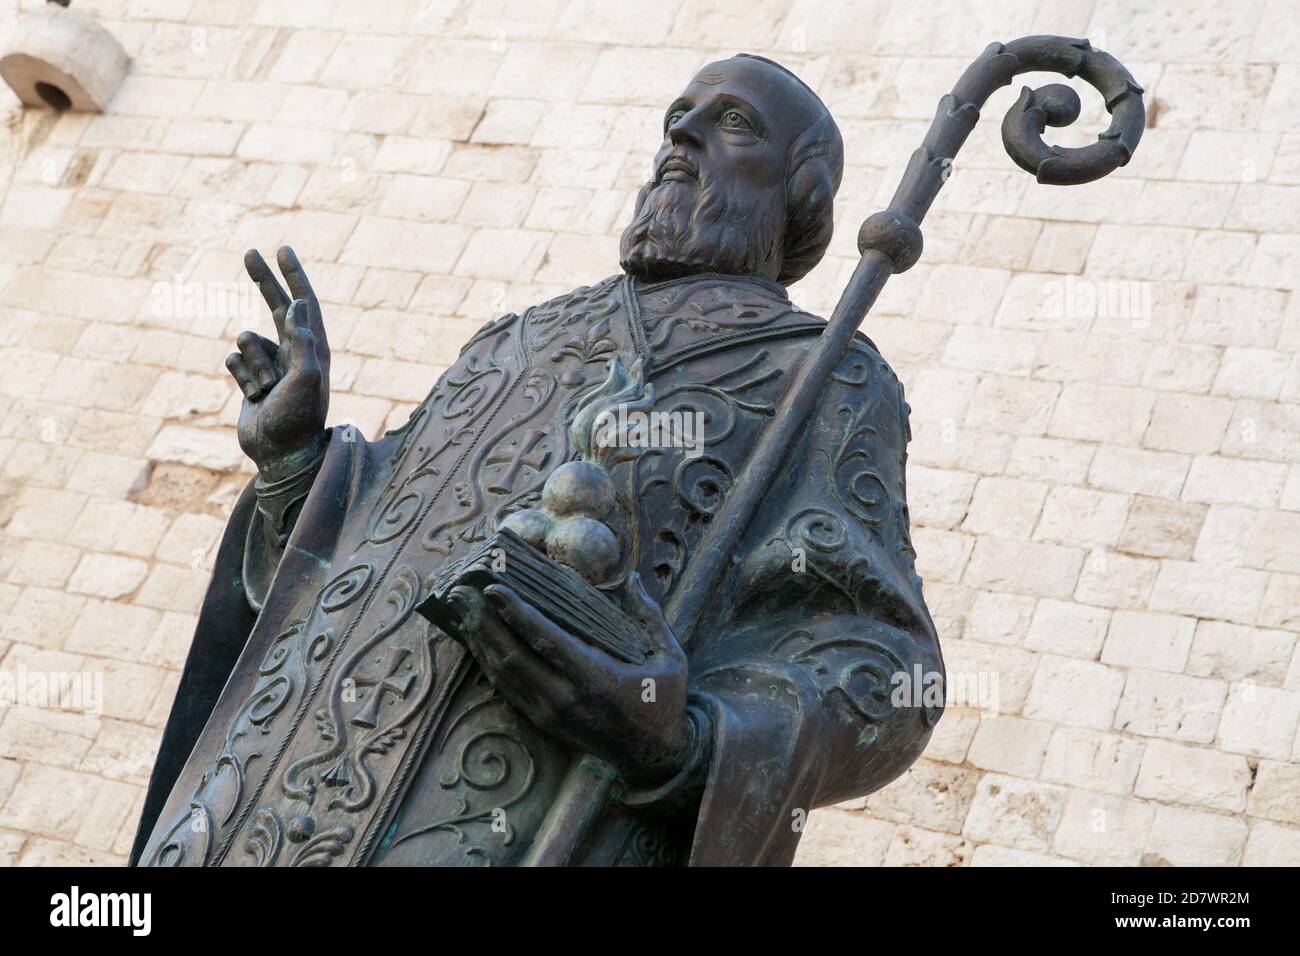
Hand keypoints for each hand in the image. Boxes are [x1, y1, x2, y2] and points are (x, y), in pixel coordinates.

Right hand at [226, 246, 329, 480]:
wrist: (280, 453)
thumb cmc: (299, 417)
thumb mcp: (306, 377)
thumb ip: (302, 340)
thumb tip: (298, 304)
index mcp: (314, 348)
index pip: (305, 303)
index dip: (294, 275)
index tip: (282, 249)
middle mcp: (294, 352)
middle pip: (275, 306)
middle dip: (263, 280)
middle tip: (248, 252)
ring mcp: (271, 364)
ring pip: (246, 340)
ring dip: (252, 364)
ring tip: (267, 390)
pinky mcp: (250, 379)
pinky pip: (233, 360)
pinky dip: (239, 376)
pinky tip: (252, 397)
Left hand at [449, 572, 689, 785]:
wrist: (653, 758)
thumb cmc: (662, 702)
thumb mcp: (670, 658)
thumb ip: (649, 616)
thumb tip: (630, 578)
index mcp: (596, 679)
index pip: (546, 642)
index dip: (517, 614)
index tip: (494, 588)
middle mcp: (565, 698)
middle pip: (512, 656)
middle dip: (483, 621)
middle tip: (461, 591)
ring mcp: (550, 712)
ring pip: (503, 673)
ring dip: (478, 639)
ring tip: (460, 608)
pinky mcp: (542, 721)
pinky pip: (506, 688)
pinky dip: (487, 661)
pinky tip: (476, 639)